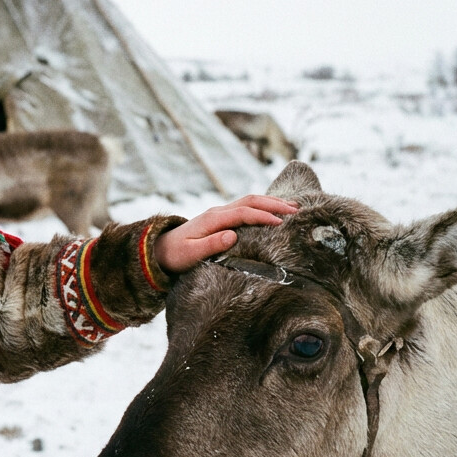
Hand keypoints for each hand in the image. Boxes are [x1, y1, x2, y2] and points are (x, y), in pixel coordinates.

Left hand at [155, 195, 298, 273]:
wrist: (160, 249)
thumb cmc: (175, 255)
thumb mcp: (190, 254)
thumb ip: (210, 245)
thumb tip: (232, 235)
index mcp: (212, 219)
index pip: (243, 213)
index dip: (262, 216)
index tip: (281, 223)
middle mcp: (217, 212)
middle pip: (250, 201)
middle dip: (274, 203)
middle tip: (296, 210)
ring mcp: (220, 213)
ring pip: (250, 201)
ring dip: (271, 202)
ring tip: (294, 206)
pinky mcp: (222, 218)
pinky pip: (246, 207)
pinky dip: (264, 206)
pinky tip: (276, 210)